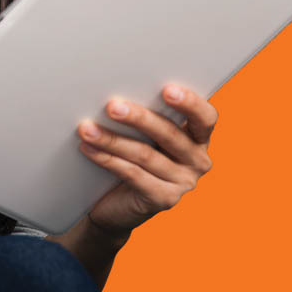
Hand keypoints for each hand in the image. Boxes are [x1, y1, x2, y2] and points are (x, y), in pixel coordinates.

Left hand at [76, 84, 216, 238]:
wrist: (117, 202)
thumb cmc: (130, 153)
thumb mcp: (142, 133)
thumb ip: (143, 114)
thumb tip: (115, 92)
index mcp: (197, 137)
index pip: (205, 118)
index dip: (190, 103)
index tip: (168, 90)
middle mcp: (197, 160)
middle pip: (169, 134)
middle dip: (138, 118)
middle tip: (111, 106)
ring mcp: (183, 183)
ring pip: (145, 155)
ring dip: (112, 139)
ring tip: (86, 129)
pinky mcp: (164, 200)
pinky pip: (133, 175)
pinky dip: (108, 159)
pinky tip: (88, 148)